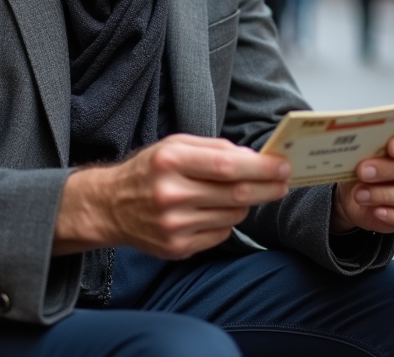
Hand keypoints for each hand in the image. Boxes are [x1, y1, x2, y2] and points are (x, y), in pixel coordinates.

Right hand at [54, 135, 290, 259]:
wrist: (109, 207)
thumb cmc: (148, 171)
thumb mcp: (175, 145)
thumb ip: (215, 149)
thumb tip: (256, 158)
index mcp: (171, 161)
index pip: (228, 166)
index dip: (262, 168)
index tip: (283, 165)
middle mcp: (171, 194)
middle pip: (236, 193)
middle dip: (267, 187)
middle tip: (283, 182)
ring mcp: (173, 225)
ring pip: (233, 216)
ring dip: (246, 203)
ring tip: (241, 193)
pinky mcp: (177, 248)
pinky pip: (220, 235)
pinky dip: (227, 222)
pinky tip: (215, 211)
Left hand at [330, 125, 393, 234]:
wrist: (359, 190)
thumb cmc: (369, 162)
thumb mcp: (368, 149)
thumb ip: (373, 143)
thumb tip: (363, 142)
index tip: (391, 147)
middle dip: (389, 170)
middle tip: (363, 171)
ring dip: (384, 194)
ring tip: (360, 194)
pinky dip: (392, 215)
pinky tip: (376, 211)